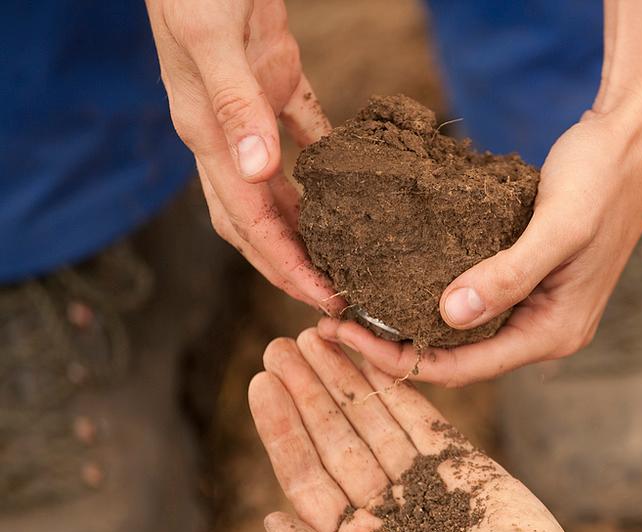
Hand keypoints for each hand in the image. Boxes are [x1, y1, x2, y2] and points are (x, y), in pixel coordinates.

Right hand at [146, 0, 340, 310]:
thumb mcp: (211, 42)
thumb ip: (235, 106)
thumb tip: (259, 173)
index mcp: (207, 136)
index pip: (247, 219)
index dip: (284, 264)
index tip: (324, 298)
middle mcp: (226, 135)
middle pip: (257, 219)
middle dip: (293, 264)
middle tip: (337, 298)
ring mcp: (251, 112)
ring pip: (279, 189)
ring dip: (307, 226)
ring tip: (346, 259)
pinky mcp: (276, 82)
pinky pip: (305, 135)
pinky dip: (325, 165)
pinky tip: (354, 185)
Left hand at [248, 329, 630, 531]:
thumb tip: (270, 519)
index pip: (307, 473)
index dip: (282, 426)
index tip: (261, 381)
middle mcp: (386, 508)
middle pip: (336, 438)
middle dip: (309, 390)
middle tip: (283, 343)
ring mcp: (425, 483)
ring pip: (375, 419)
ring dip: (346, 379)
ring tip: (319, 336)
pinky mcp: (465, 464)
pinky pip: (423, 417)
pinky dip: (397, 388)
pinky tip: (372, 357)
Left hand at [316, 106, 641, 385]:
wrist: (635, 140)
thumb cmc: (602, 180)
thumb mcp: (558, 227)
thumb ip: (509, 274)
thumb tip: (448, 315)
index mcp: (553, 333)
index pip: (463, 367)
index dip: (399, 358)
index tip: (343, 331)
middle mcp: (542, 330)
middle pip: (455, 356)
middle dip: (393, 344)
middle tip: (331, 321)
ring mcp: (534, 306)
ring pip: (458, 330)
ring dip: (407, 321)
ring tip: (351, 302)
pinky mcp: (524, 278)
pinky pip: (468, 298)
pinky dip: (427, 293)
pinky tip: (391, 277)